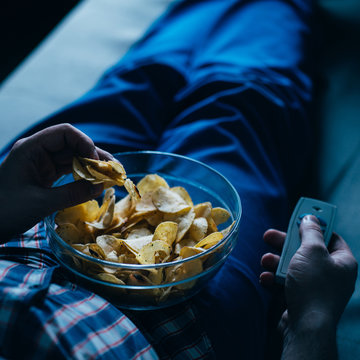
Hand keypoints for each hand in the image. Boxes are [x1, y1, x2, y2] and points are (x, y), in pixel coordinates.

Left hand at [0, 123, 112, 239]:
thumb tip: (100, 188)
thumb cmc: (4, 211)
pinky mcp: (45, 177)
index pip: (65, 133)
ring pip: (73, 158)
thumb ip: (72, 194)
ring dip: (91, 167)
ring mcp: (42, 164)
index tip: (98, 163)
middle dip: (94, 156)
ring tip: (110, 177)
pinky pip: (69, 171)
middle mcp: (38, 152)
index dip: (85, 143)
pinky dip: (83, 177)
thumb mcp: (40, 203)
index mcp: (31, 148)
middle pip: (73, 145)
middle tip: (114, 170)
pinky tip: (96, 184)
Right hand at [261, 215, 356, 330]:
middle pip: (306, 250)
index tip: (298, 218)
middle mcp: (331, 273)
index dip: (314, 226)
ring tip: (265, 261)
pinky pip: (286, 281)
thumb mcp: (312, 250)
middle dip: (285, 244)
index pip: (330, 236)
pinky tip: (266, 278)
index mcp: (342, 261)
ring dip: (275, 262)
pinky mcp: (301, 297)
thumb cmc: (313, 285)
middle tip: (269, 236)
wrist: (305, 326)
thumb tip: (310, 218)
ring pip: (292, 265)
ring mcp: (315, 286)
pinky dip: (274, 278)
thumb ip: (310, 231)